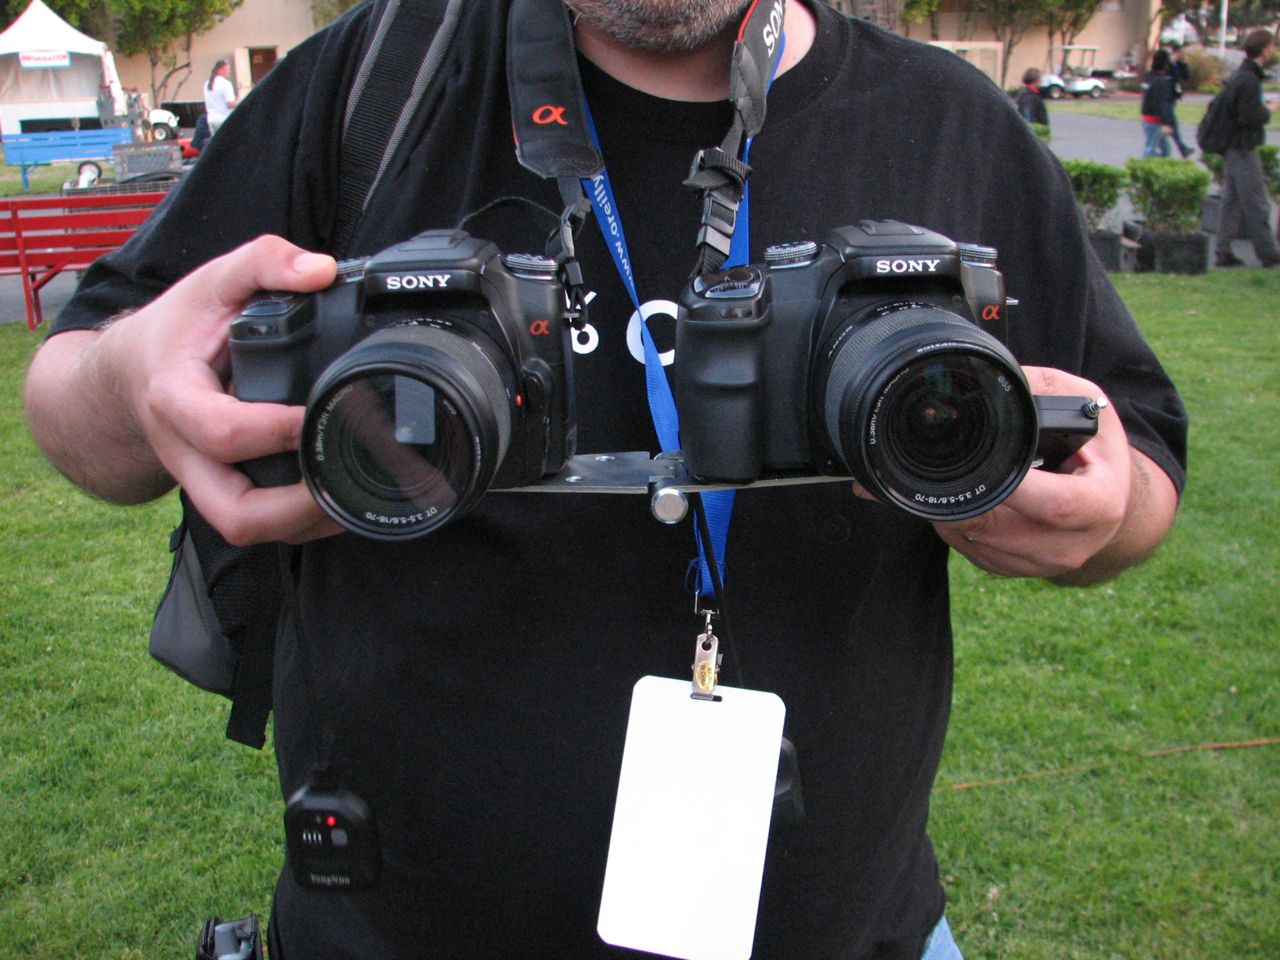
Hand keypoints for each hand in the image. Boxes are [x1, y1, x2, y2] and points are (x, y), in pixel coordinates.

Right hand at [97, 236, 340, 544]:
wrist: (130, 372)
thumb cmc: (176, 330)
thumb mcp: (212, 280)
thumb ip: (264, 261)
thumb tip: (322, 269)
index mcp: (176, 399)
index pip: (224, 430)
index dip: (277, 430)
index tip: (323, 412)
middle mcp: (185, 451)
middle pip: (232, 513)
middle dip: (292, 510)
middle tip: (345, 482)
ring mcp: (203, 480)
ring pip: (246, 529)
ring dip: (303, 524)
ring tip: (356, 499)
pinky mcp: (223, 492)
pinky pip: (258, 523)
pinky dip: (300, 520)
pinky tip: (341, 499)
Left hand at [850, 366, 1131, 579]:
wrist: (1111, 498)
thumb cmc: (1095, 445)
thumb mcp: (1085, 404)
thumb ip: (1040, 389)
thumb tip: (989, 376)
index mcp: (1101, 504)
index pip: (1057, 505)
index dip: (1018, 490)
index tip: (986, 464)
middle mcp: (1075, 544)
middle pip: (1005, 532)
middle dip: (970, 501)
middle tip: (946, 470)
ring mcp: (1045, 564)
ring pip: (982, 546)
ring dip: (958, 514)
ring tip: (956, 479)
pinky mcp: (1019, 571)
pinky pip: (975, 554)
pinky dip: (959, 528)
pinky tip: (965, 499)